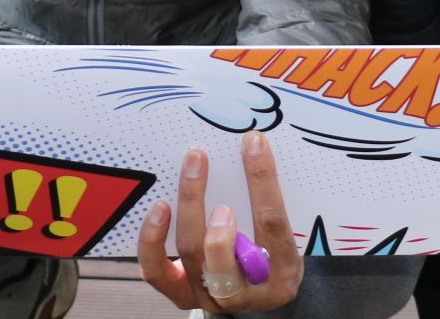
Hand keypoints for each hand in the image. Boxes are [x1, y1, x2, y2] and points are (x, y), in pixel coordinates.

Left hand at [137, 131, 301, 313]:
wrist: (256, 297)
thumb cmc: (271, 256)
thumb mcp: (285, 238)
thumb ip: (268, 205)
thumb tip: (252, 146)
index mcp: (281, 274)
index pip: (272, 226)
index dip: (262, 181)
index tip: (253, 143)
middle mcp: (245, 293)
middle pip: (224, 263)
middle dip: (217, 230)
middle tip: (219, 196)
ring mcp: (210, 296)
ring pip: (191, 256)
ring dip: (188, 210)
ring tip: (192, 171)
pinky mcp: (182, 294)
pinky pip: (158, 272)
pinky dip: (153, 241)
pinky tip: (159, 209)